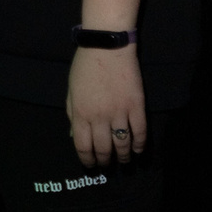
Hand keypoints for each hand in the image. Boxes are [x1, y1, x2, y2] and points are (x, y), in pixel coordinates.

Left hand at [68, 44, 146, 166]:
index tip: (91, 165)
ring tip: (124, 162)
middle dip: (105, 161)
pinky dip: (140, 145)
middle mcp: (99, 117)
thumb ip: (71, 114)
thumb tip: (74, 136)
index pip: (83, 146)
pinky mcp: (137, 106)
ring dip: (123, 157)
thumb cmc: (85, 66)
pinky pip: (140, 132)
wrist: (106, 46)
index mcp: (80, 113)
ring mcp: (119, 112)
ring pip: (122, 144)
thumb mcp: (71, 91)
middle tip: (107, 165)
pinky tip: (138, 151)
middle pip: (103, 149)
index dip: (87, 159)